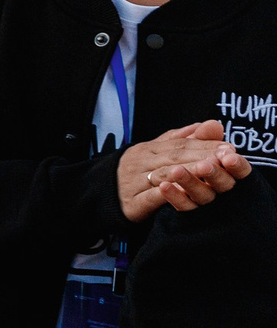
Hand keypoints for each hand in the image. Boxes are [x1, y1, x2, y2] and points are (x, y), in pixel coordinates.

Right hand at [119, 120, 252, 220]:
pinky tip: (184, 192)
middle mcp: (140, 162)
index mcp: (148, 149)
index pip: (180, 144)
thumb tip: (212, 124)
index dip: (205, 145)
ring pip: (164, 174)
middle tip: (226, 158)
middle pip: (174, 157)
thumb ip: (184, 138)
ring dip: (189, 172)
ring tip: (210, 171)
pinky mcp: (132, 202)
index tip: (229, 147)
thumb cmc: (135, 172)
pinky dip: (168, 194)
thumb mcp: (156, 151)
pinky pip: (151, 197)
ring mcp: (135, 182)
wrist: (98, 193)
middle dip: (202, 156)